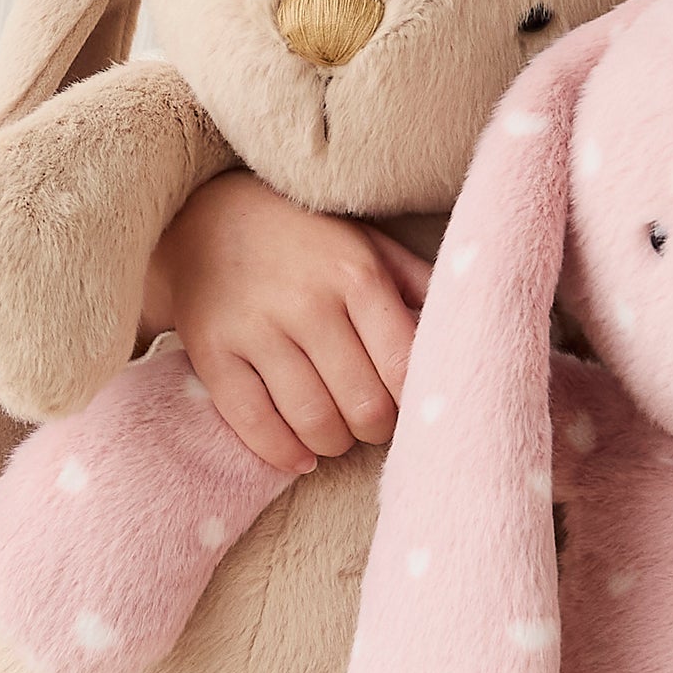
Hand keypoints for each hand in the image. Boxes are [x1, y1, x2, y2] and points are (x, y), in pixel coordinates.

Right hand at [135, 172, 431, 475]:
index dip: (414, 403)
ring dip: (334, 444)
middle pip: (363, 405)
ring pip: (313, 422)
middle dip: (375, 428)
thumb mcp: (369, 244)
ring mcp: (256, 329)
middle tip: (370, 422)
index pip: (404, 366)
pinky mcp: (212, 351)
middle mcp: (308, 303)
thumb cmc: (306, 240)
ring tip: (337, 434)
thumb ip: (418, 285)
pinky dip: (283, 453)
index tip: (410, 406)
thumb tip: (467, 328)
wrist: (205, 217)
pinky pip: (254, 424)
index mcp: (357, 275)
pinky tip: (300, 455)